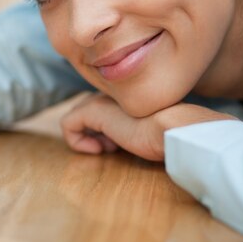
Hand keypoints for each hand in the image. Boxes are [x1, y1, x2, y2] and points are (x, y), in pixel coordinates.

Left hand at [60, 94, 234, 160]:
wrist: (175, 129)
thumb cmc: (171, 133)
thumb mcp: (153, 127)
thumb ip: (137, 125)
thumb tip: (131, 135)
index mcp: (125, 93)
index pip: (102, 108)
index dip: (107, 131)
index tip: (121, 144)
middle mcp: (110, 92)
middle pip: (86, 111)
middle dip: (96, 132)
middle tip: (115, 146)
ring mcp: (100, 99)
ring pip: (77, 117)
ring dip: (88, 137)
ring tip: (110, 147)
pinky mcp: (92, 111)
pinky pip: (67, 124)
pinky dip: (77, 141)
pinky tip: (98, 149)